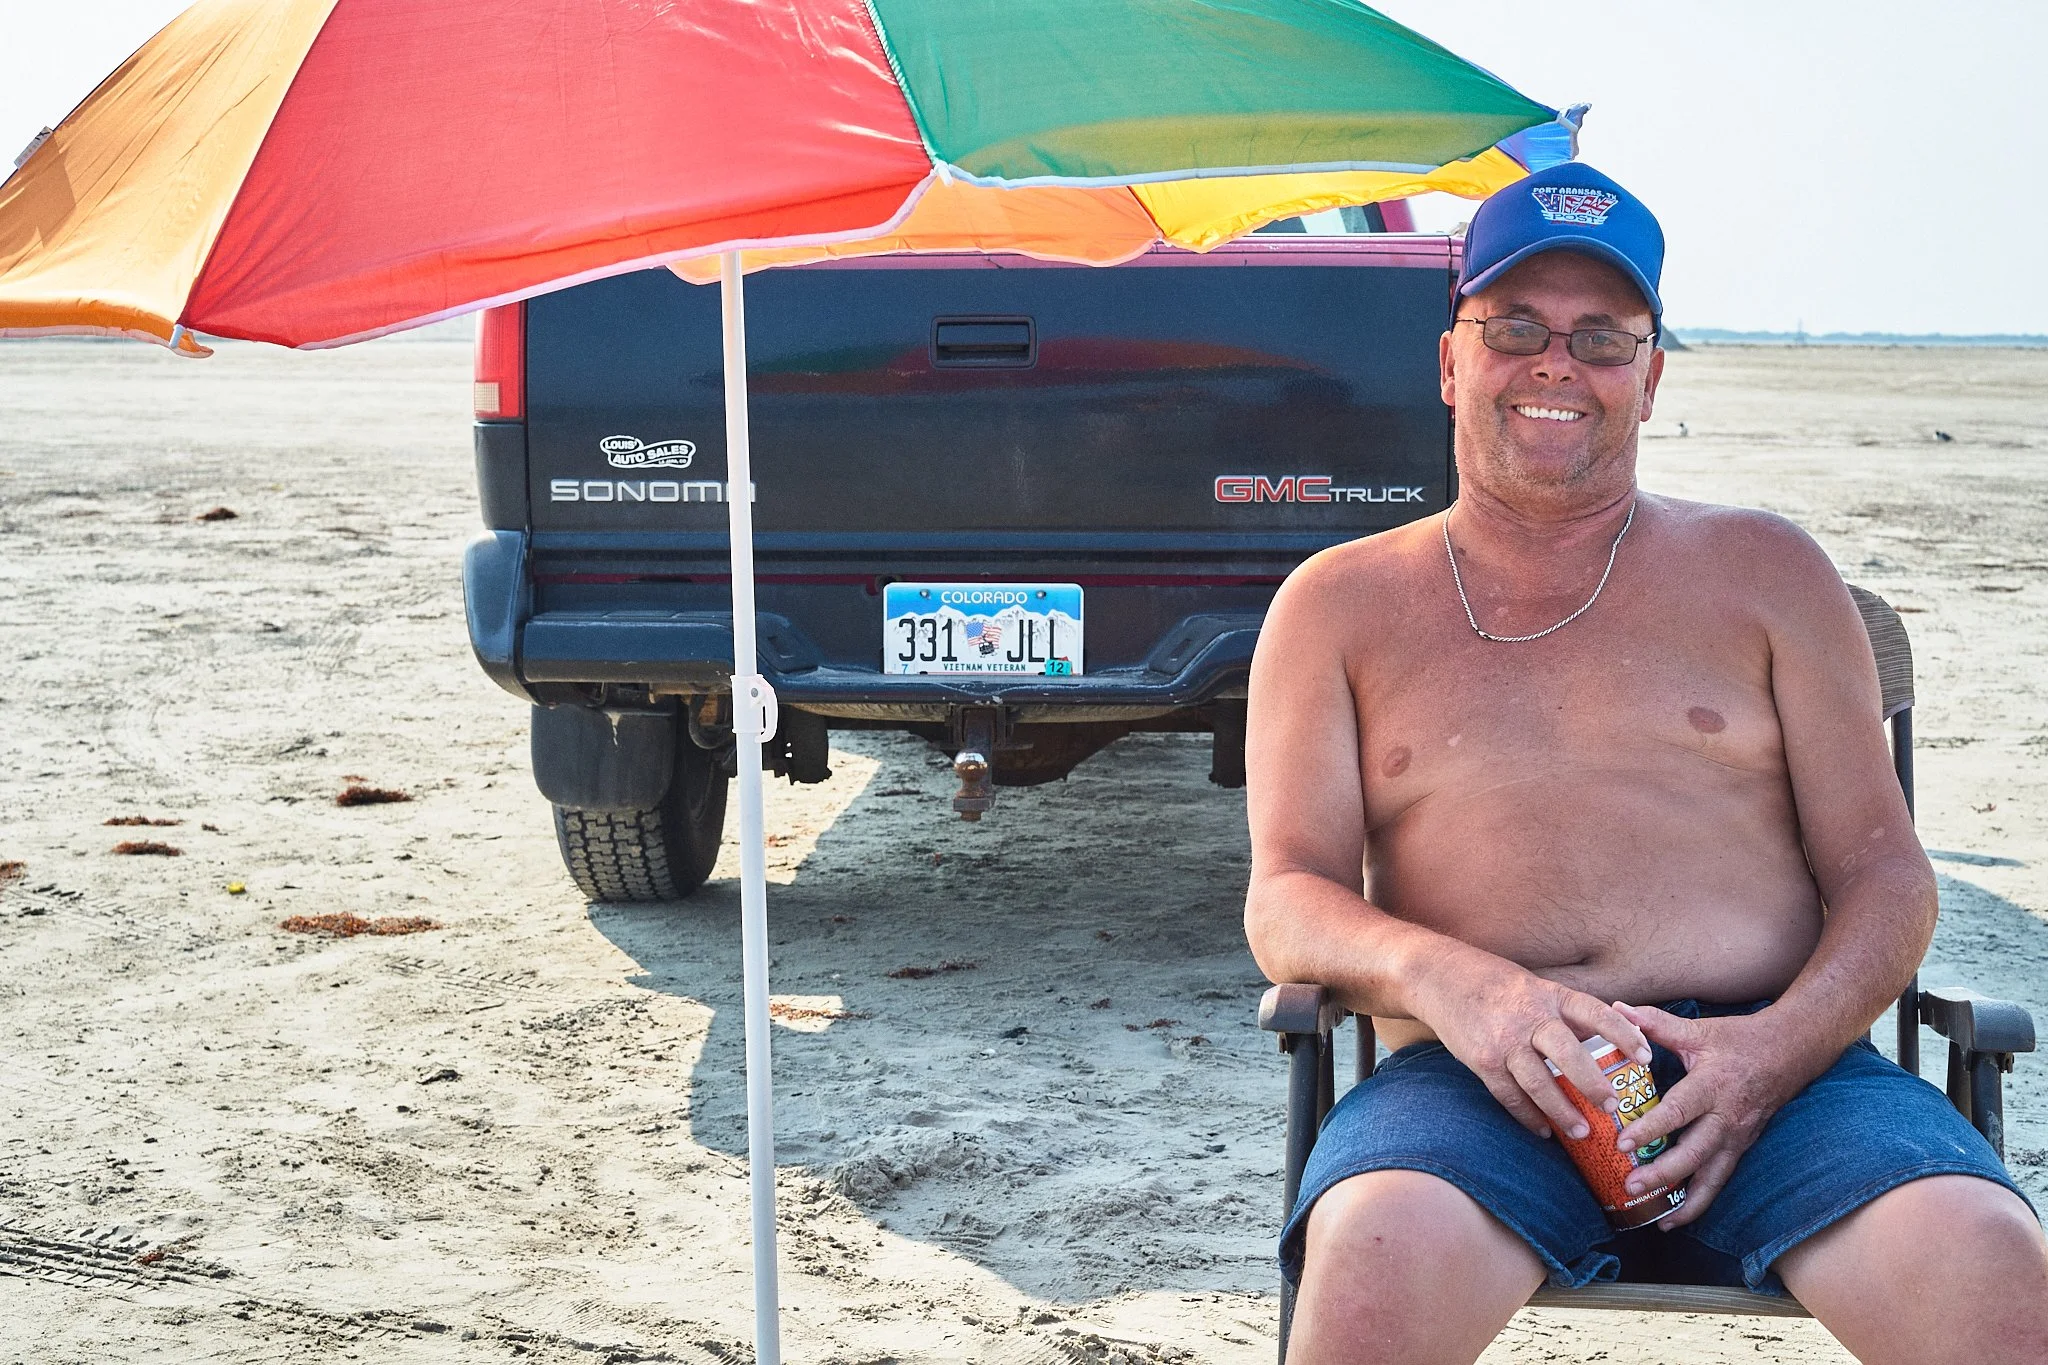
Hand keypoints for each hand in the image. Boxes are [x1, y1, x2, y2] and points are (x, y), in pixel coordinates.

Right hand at [1419, 956, 1651, 1143]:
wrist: (1439, 977)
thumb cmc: (1495, 984)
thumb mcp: (1535, 987)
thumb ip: (1564, 1013)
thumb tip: (1606, 1043)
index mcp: (1549, 995)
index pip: (1595, 1013)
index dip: (1624, 1035)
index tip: (1646, 1056)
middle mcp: (1528, 1017)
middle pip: (1568, 1054)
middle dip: (1593, 1084)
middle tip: (1613, 1106)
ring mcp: (1503, 1042)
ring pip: (1539, 1084)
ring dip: (1562, 1111)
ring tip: (1582, 1131)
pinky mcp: (1481, 1061)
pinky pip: (1509, 1096)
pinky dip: (1528, 1116)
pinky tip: (1544, 1130)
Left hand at [1611, 1004, 1806, 1226]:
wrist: (1790, 1052)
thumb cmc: (1739, 1040)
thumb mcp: (1699, 1030)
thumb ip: (1656, 1024)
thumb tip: (1617, 1010)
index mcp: (1712, 1087)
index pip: (1679, 1112)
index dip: (1651, 1129)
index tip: (1622, 1142)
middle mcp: (1726, 1117)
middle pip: (1695, 1153)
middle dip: (1663, 1174)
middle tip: (1630, 1186)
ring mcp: (1737, 1137)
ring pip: (1712, 1176)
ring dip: (1684, 1200)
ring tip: (1656, 1220)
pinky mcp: (1741, 1148)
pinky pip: (1720, 1180)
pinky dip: (1700, 1202)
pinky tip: (1677, 1219)